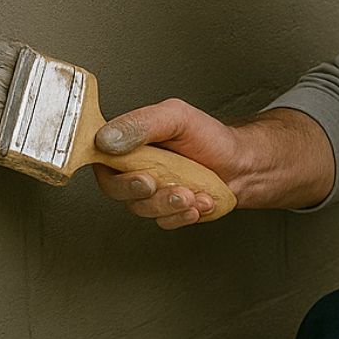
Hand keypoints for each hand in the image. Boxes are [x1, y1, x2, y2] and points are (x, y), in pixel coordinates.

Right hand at [92, 98, 243, 228]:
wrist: (240, 164)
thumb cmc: (208, 137)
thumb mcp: (176, 117)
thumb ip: (141, 123)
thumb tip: (106, 138)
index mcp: (129, 142)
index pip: (99, 156)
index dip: (109, 169)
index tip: (138, 172)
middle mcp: (134, 168)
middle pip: (115, 188)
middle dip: (139, 191)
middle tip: (158, 184)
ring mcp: (149, 193)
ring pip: (141, 208)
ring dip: (168, 203)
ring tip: (193, 193)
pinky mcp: (166, 212)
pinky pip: (163, 221)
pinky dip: (183, 215)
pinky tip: (201, 202)